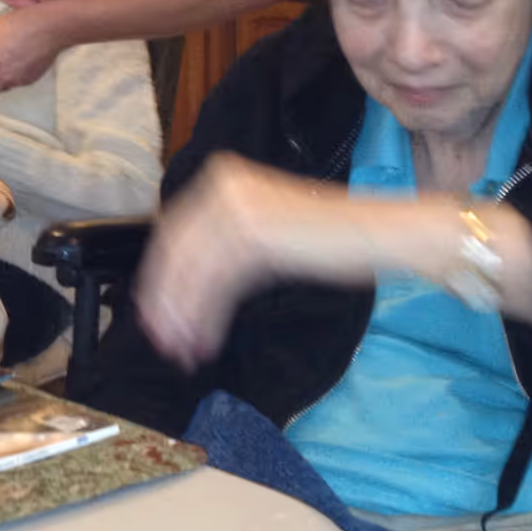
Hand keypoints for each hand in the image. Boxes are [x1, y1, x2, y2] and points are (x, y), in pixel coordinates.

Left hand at [134, 154, 350, 371]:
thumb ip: (224, 243)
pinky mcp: (256, 235)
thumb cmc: (329, 236)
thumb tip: (182, 282)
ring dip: (184, 317)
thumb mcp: (264, 229)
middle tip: (162, 339)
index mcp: (223, 178)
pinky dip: (206, 317)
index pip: (174, 232)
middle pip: (176, 252)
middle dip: (166, 301)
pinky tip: (204, 344)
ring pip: (193, 272)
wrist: (378, 232)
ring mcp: (239, 208)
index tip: (153, 311)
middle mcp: (224, 186)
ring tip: (183, 351)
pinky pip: (218, 284)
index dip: (160, 277)